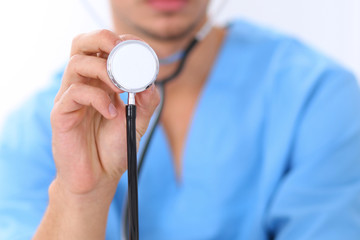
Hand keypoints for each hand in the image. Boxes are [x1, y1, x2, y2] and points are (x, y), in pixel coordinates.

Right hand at [50, 30, 158, 198]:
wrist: (98, 178)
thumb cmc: (114, 149)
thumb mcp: (138, 121)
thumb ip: (146, 102)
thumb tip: (150, 81)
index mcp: (100, 83)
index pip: (102, 48)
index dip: (119, 41)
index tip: (138, 49)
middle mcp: (84, 85)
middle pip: (81, 44)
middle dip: (102, 38)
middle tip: (121, 50)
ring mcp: (70, 98)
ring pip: (77, 63)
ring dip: (103, 69)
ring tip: (121, 88)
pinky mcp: (61, 114)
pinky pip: (75, 93)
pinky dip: (97, 98)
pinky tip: (111, 114)